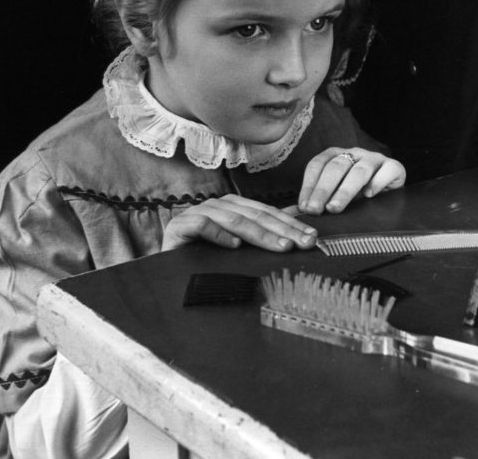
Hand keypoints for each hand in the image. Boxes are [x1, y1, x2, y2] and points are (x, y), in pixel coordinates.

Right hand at [161, 194, 317, 251]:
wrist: (165, 270)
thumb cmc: (203, 259)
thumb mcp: (236, 247)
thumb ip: (259, 236)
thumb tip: (295, 232)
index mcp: (233, 207)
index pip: (267, 213)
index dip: (291, 225)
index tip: (312, 237)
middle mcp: (217, 206)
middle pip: (255, 215)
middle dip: (283, 230)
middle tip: (303, 243)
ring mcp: (198, 214)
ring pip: (234, 220)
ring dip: (260, 233)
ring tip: (280, 246)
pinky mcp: (179, 227)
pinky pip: (202, 226)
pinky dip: (219, 234)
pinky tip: (234, 245)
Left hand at [298, 148, 405, 215]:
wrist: (389, 192)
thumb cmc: (357, 194)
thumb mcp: (334, 195)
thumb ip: (315, 201)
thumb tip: (289, 214)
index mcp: (337, 156)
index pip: (318, 164)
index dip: (309, 184)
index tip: (303, 206)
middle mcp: (355, 154)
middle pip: (336, 166)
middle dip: (323, 189)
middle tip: (315, 210)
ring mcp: (375, 159)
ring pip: (359, 170)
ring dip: (345, 190)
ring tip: (335, 207)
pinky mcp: (394, 167)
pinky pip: (387, 170)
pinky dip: (378, 182)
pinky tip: (369, 195)